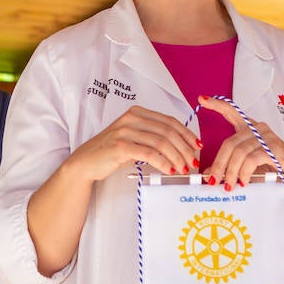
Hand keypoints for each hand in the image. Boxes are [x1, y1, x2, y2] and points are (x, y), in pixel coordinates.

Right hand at [64, 105, 199, 182]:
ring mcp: (125, 131)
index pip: (169, 121)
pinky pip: (149, 154)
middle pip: (168, 131)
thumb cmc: (111, 152)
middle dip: (185, 148)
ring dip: (177, 157)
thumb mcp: (133, 139)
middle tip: (194, 161)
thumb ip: (152, 137)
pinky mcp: (121, 146)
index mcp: (137, 113)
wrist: (86, 162)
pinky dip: (163, 163)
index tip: (197, 146)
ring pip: (161, 142)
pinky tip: (170, 170)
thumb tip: (180, 147)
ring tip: (184, 168)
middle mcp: (131, 118)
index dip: (186, 133)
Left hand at [197, 97, 283, 193]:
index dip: (217, 105)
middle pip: (229, 143)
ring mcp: (267, 138)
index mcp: (250, 129)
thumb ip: (230, 166)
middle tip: (214, 181)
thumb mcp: (248, 168)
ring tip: (230, 186)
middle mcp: (258, 129)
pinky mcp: (274, 149)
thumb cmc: (274, 169)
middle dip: (219, 164)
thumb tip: (208, 173)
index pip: (232, 112)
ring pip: (239, 152)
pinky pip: (251, 159)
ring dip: (231, 172)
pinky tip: (244, 182)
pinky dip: (244, 173)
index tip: (202, 99)